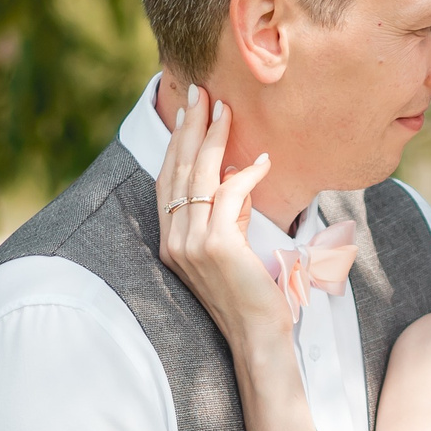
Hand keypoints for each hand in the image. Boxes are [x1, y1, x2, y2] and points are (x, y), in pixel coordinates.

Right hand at [154, 85, 282, 349]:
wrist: (258, 337)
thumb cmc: (252, 297)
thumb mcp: (233, 250)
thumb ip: (227, 217)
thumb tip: (235, 179)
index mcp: (172, 242)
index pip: (168, 182)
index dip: (175, 145)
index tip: (186, 113)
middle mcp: (174, 241)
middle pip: (178, 171)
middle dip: (189, 127)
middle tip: (200, 92)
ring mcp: (192, 244)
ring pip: (199, 177)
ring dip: (213, 138)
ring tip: (224, 109)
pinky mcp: (217, 246)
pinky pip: (229, 194)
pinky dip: (246, 174)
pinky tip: (262, 161)